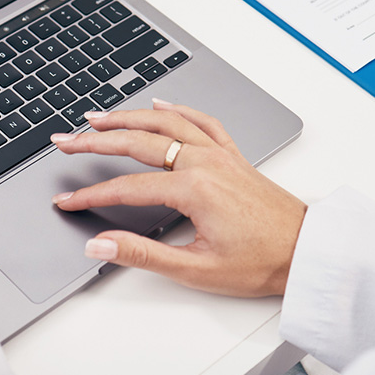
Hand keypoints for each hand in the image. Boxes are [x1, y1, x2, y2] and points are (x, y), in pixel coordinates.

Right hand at [50, 100, 305, 296]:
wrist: (308, 252)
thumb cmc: (262, 262)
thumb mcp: (196, 269)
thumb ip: (143, 255)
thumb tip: (101, 244)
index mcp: (194, 190)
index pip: (126, 187)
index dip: (90, 195)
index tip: (67, 201)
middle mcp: (205, 163)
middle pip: (138, 142)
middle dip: (96, 140)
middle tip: (65, 140)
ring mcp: (220, 155)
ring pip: (166, 123)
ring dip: (128, 117)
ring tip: (98, 116)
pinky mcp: (234, 157)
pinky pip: (201, 122)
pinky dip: (177, 110)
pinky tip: (160, 105)